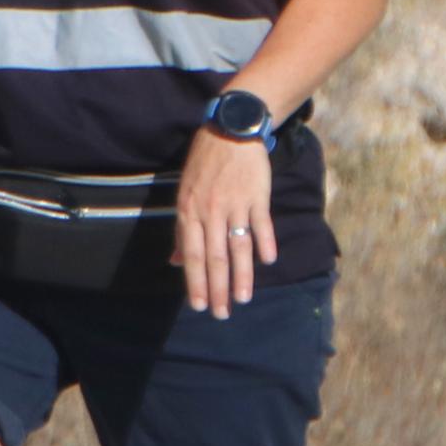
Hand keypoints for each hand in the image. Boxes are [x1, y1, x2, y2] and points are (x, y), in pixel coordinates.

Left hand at [175, 131, 275, 320]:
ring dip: (242, 275)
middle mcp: (210, 211)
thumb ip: (183, 230)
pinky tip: (268, 260)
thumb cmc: (205, 165)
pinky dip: (265, 242)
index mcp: (189, 212)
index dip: (195, 283)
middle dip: (218, 288)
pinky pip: (261, 223)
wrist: (230, 131)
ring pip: (238, 246)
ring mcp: (234, 203)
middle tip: (222, 313)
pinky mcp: (256, 195)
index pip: (192, 255)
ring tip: (243, 298)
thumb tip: (177, 261)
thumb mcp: (185, 194)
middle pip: (215, 257)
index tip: (199, 306)